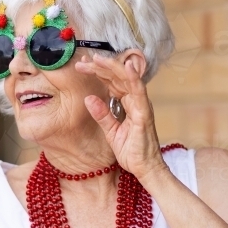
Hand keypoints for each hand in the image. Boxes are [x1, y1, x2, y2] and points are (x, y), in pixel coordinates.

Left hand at [75, 54, 167, 180]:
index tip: (83, 65)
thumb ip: (102, 114)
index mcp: (128, 103)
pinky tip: (126, 67)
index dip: (98, 71)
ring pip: (127, 79)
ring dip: (112, 67)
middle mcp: (136, 100)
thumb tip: (88, 98)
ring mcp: (141, 105)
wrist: (145, 169)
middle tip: (82, 61)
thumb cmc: (132, 151)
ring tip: (97, 59)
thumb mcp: (111, 131)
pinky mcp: (144, 113)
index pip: (112, 82)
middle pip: (118, 77)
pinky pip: (139, 92)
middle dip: (100, 67)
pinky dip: (134, 78)